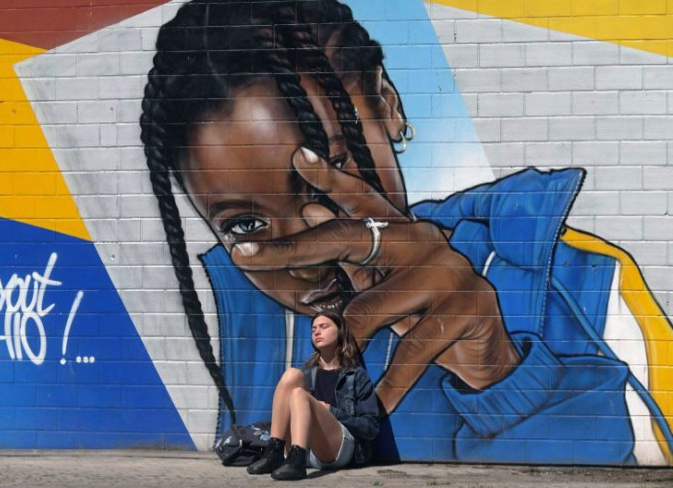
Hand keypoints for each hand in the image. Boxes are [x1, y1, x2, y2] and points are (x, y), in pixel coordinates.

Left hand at [232, 147, 519, 413]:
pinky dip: (387, 387)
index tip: (297, 157)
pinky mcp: (466, 310)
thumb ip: (352, 258)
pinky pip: (408, 356)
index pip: (363, 199)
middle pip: (349, 240)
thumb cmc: (425, 310)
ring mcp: (448, 273)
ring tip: (330, 368)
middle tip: (242, 255)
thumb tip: (307, 215)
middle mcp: (424, 241)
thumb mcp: (385, 284)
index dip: (331, 177)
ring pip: (367, 311)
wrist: (486, 349)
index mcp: (403, 231)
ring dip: (341, 348)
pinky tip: (377, 405)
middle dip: (291, 250)